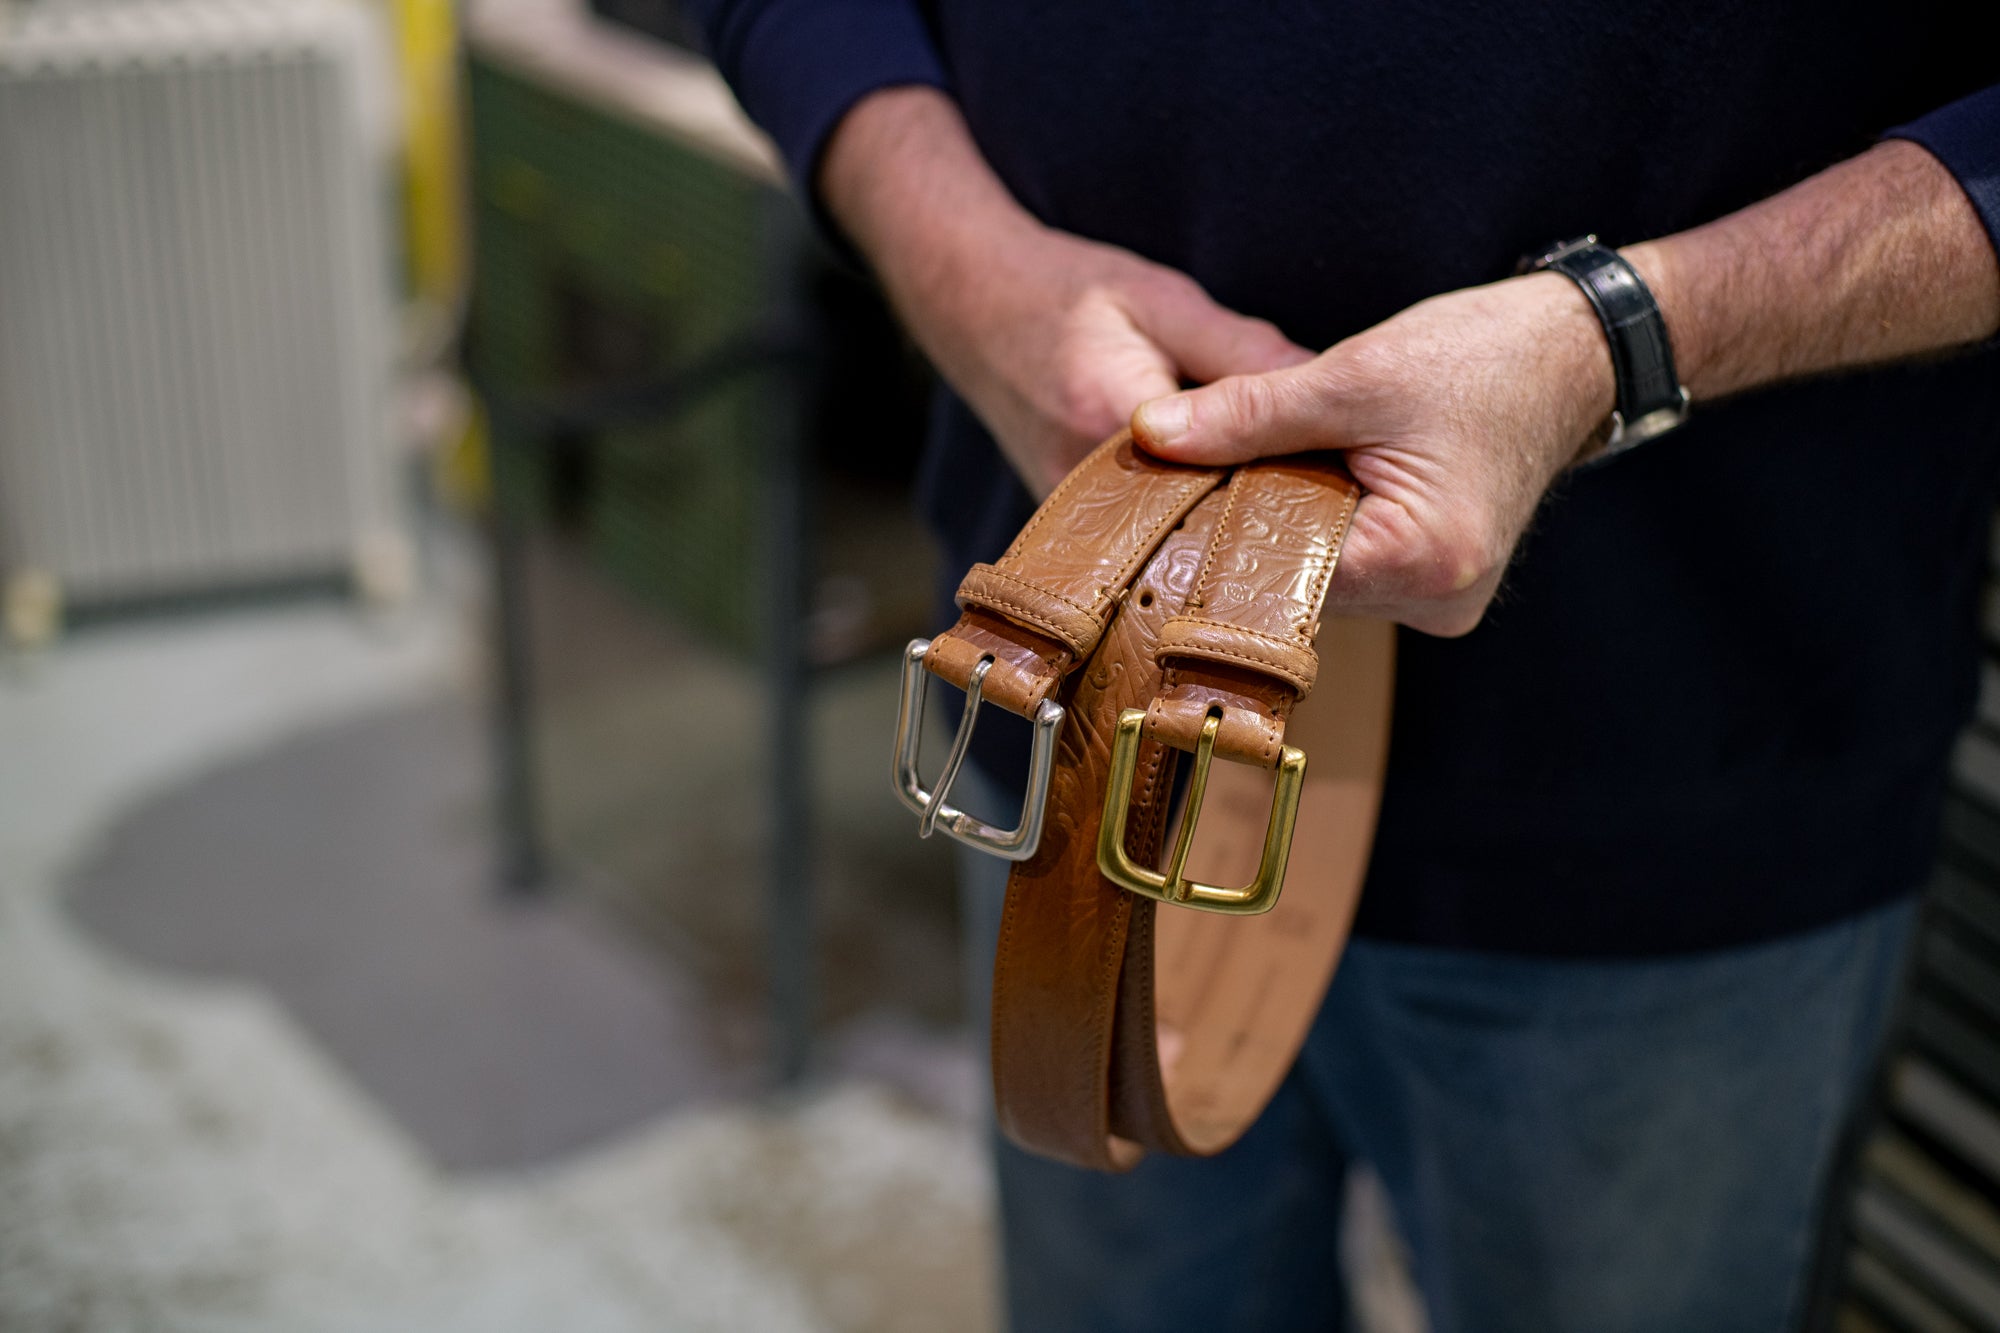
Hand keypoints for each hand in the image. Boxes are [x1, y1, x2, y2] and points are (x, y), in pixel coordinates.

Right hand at [820, 88, 1309, 496]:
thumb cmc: (1069, 292)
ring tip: (1289, 516)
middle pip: (1201, 525)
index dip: (1292, 481)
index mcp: (1114, 420)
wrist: (974, 307)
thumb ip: (1242, 352)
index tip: (1345, 484)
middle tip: (1333, 512)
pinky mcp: (1074, 529)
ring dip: (1229, 531)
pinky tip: (1234, 518)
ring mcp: (1074, 516)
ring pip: (1175, 543)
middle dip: (1265, 517)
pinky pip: (1147, 543)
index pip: (1226, 474)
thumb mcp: (1165, 302)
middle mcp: (1087, 484)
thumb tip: (1324, 394)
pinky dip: (1192, 531)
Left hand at [1133, 273, 1615, 635]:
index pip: (1281, 571)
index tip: (1163, 502)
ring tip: (1257, 467)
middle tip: (1196, 475)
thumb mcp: (1352, 374)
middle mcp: (1434, 601)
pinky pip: (1351, 562)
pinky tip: (1305, 482)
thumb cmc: (1479, 356)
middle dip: (1249, 524)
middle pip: (1298, 581)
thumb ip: (1246, 413)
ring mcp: (1438, 600)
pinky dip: (1321, 524)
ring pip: (1319, 574)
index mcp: (1420, 559)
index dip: (1217, 530)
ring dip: (1284, 523)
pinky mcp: (1435, 583)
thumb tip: (1152, 435)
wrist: (1573, 352)